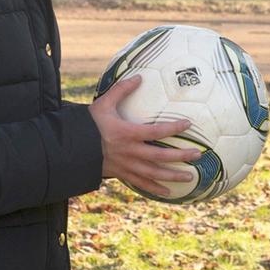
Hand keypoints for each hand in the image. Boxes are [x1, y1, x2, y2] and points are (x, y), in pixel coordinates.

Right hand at [89, 75, 200, 195]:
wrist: (71, 146)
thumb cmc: (89, 123)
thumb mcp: (104, 103)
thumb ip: (122, 90)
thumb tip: (139, 77)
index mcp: (126, 133)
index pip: (156, 131)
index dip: (173, 128)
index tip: (188, 124)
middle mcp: (129, 151)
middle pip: (159, 156)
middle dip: (180, 156)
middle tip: (197, 155)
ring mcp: (126, 165)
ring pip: (153, 173)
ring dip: (173, 175)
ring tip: (190, 176)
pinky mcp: (121, 174)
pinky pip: (141, 183)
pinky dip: (156, 189)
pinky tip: (169, 193)